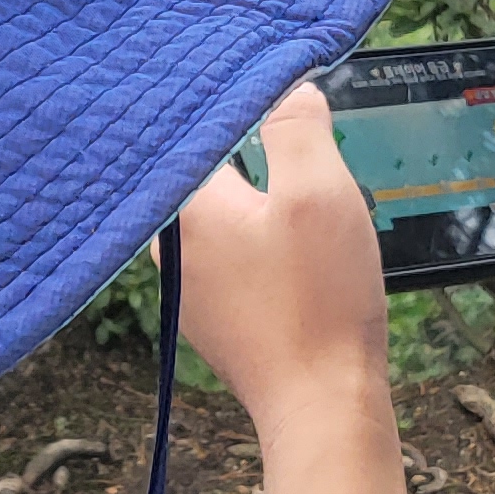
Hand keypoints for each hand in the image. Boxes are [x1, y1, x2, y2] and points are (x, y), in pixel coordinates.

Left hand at [175, 82, 397, 450]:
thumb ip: (298, 128)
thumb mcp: (320, 193)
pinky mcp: (216, 316)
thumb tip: (288, 87)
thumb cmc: (319, 302)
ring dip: (268, 202)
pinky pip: (238, 256)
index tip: (279, 88)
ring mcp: (191, 286)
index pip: (206, 127)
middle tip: (307, 147)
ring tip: (311, 205)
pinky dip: (267, 245)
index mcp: (186, 206)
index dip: (248, 103)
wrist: (321, 407)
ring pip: (229, 215)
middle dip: (261, 155)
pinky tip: (304, 257)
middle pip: (216, 170)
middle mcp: (173, 246)